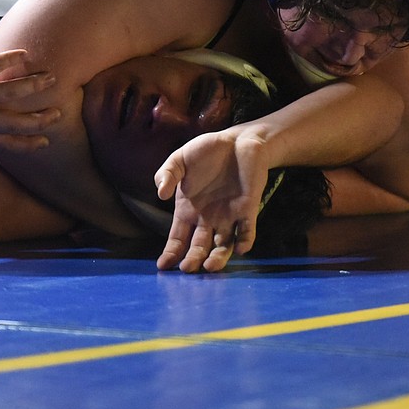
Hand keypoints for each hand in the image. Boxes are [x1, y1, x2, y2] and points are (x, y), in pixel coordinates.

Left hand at [0, 45, 60, 150]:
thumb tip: (15, 120)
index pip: (5, 141)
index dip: (28, 143)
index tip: (47, 141)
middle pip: (14, 122)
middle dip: (39, 119)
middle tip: (58, 112)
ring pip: (11, 92)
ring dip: (35, 85)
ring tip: (50, 78)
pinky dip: (12, 59)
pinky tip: (25, 55)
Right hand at [154, 129, 269, 272]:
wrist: (238, 140)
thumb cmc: (207, 151)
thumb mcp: (179, 159)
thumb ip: (166, 174)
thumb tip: (160, 194)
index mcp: (188, 211)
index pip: (178, 239)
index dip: (171, 253)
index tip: (163, 266)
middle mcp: (207, 219)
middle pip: (199, 247)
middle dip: (193, 259)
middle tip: (188, 269)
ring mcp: (229, 216)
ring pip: (223, 245)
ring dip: (218, 258)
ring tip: (210, 266)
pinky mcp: (248, 209)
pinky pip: (247, 230)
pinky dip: (245, 240)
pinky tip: (241, 247)